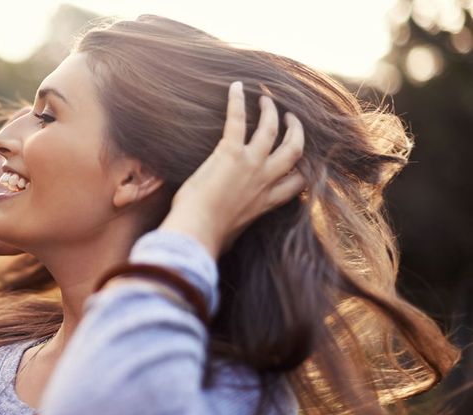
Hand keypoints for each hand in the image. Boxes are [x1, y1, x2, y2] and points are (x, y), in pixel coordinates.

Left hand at [159, 81, 306, 259]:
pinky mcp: (230, 153)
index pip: (297, 183)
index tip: (300, 161)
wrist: (197, 232)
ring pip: (270, 129)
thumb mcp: (231, 235)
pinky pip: (238, 120)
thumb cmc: (207, 238)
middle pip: (294, 150)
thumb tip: (223, 240)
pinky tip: (237, 87)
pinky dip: (237, 101)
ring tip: (267, 98)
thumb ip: (235, 228)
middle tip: (290, 118)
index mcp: (267, 203)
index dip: (303, 169)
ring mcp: (250, 164)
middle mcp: (265, 181)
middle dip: (295, 131)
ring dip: (270, 111)